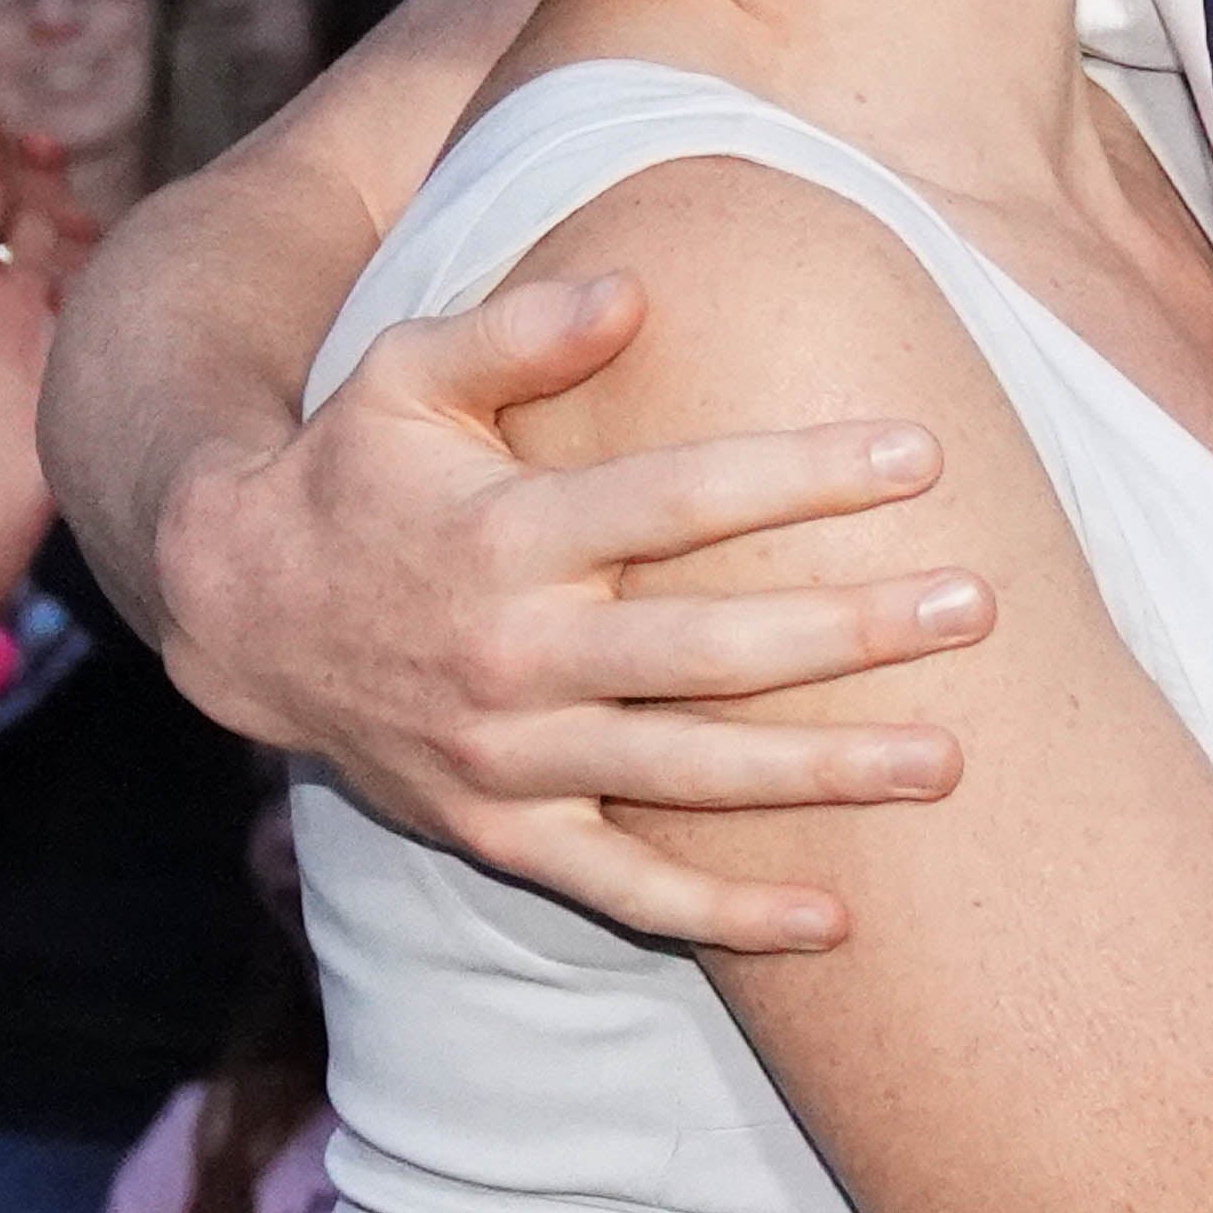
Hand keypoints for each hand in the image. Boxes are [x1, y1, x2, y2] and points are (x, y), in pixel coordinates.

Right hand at [133, 271, 997, 953]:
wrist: (234, 614)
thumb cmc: (351, 471)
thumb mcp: (399, 375)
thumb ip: (515, 331)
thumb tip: (633, 291)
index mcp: (501, 535)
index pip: (676, 501)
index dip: (801, 476)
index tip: (920, 452)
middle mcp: (511, 656)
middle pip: (706, 651)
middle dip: (848, 631)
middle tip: (977, 605)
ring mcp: (508, 759)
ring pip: (688, 779)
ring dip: (822, 774)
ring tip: (951, 759)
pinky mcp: (502, 833)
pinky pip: (625, 892)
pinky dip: (726, 917)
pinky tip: (836, 921)